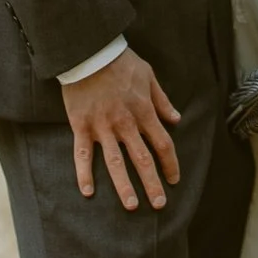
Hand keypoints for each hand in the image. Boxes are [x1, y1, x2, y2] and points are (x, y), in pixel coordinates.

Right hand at [64, 50, 181, 209]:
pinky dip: (84, 174)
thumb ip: (162, 100)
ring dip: (124, 186)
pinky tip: (88, 192)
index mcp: (143, 112)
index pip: (162, 144)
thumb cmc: (120, 61)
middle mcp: (125, 124)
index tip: (174, 179)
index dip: (170, 164)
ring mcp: (102, 127)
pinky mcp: (81, 126)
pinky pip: (82, 154)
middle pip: (142, 159)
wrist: (89, 52)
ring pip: (115, 163)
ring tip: (132, 206)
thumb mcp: (148, 76)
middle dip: (152, 184)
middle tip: (159, 205)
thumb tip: (176, 119)